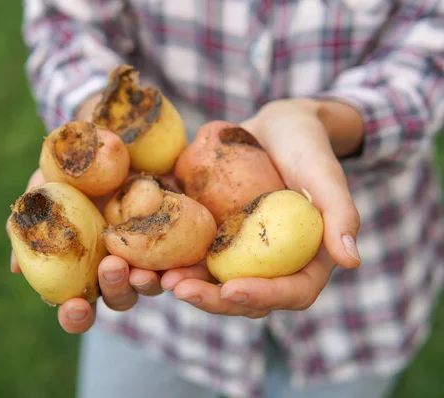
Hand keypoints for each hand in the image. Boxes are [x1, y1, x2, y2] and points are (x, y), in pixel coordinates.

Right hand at [6, 169, 163, 333]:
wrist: (116, 136)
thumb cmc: (74, 168)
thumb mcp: (45, 188)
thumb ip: (32, 224)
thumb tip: (17, 269)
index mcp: (82, 267)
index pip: (77, 306)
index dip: (75, 316)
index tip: (75, 307)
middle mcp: (114, 267)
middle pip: (117, 298)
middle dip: (115, 289)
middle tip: (112, 266)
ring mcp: (145, 255)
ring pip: (148, 285)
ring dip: (145, 282)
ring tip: (142, 264)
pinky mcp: (173, 239)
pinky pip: (178, 261)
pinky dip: (176, 267)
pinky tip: (173, 260)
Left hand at [163, 98, 361, 315]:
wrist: (272, 127)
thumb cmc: (306, 145)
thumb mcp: (323, 171)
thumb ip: (340, 212)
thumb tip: (352, 261)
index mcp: (306, 259)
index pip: (291, 292)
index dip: (262, 296)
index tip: (231, 289)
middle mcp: (270, 264)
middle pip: (244, 296)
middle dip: (210, 299)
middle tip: (179, 289)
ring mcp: (239, 254)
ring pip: (212, 282)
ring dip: (183, 284)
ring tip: (154, 278)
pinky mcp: (213, 238)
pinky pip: (191, 255)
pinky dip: (169, 258)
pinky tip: (143, 254)